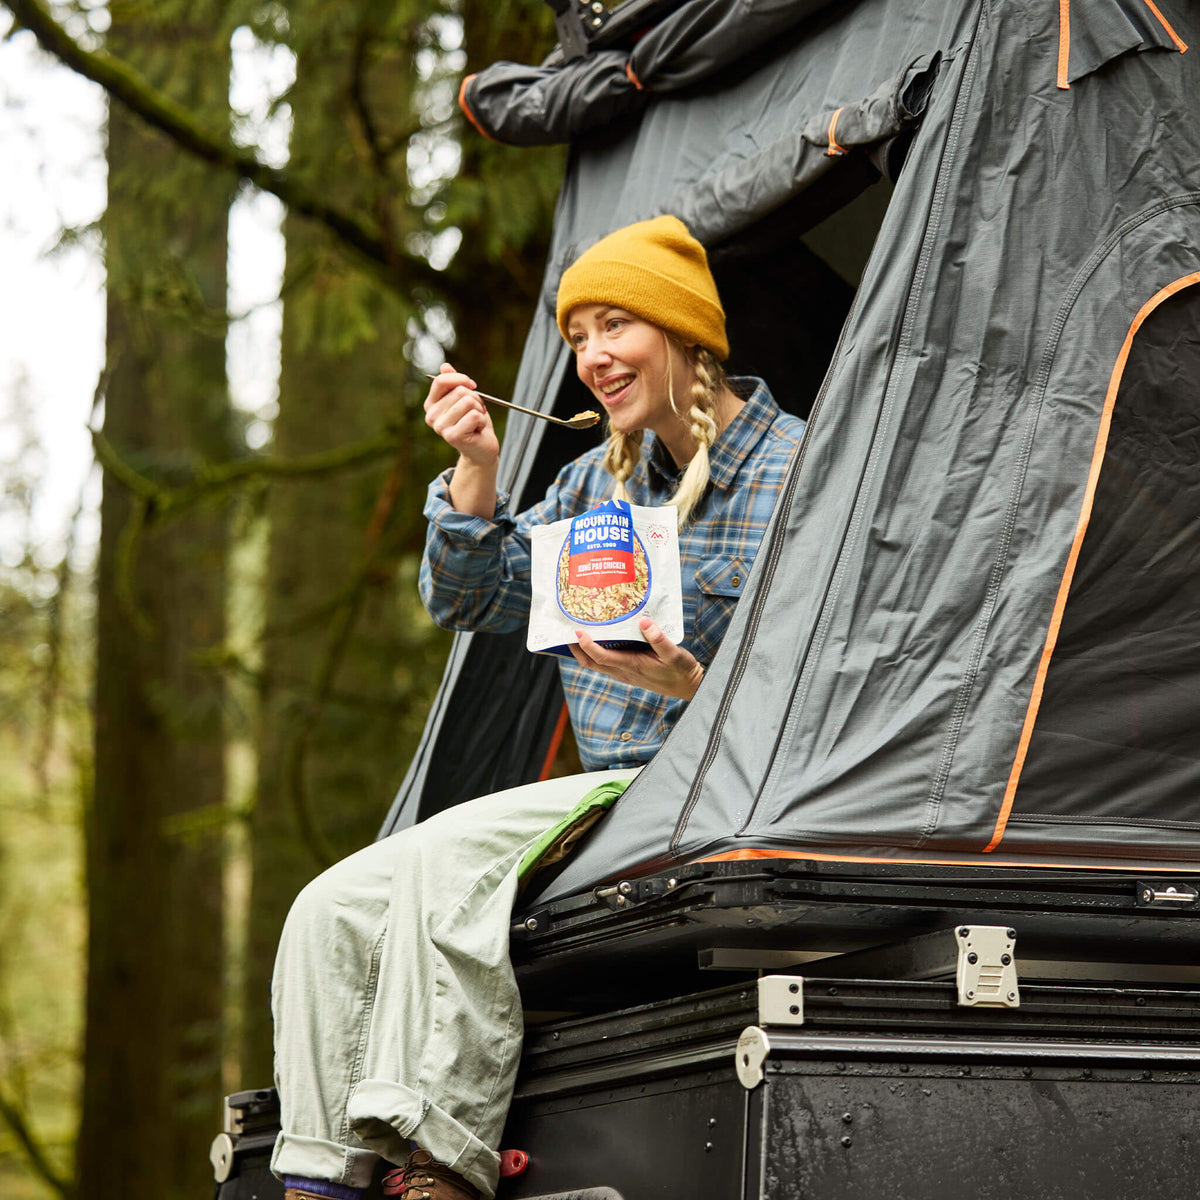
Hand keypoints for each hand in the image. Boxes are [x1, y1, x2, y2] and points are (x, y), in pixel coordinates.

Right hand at [423, 363, 499, 467]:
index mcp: (431, 405)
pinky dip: (482, 421)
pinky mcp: (452, 436)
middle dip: (475, 399)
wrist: (482, 449)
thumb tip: (445, 366)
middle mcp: (431, 416)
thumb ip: (454, 383)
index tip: (473, 385)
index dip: (460, 378)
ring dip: (480, 410)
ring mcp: (440, 427)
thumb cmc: (474, 423)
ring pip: (468, 402)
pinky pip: (475, 415)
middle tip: (475, 412)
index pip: (441, 380)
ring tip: (476, 422)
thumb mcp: (464, 399)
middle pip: (459, 391)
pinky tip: (478, 430)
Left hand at [569, 618, 704, 700]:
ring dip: (583, 652)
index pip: (602, 657)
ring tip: (576, 635)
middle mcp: (625, 672)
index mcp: (633, 666)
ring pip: (597, 665)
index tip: (578, 632)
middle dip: (576, 650)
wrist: (689, 688)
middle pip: (592, 664)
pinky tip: (598, 641)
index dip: (587, 645)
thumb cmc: (682, 671)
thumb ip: (659, 639)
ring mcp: (625, 674)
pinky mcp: (629, 673)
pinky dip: (596, 654)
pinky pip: (606, 664)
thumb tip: (644, 622)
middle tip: (566, 632)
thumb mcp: (675, 654)